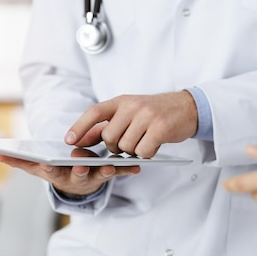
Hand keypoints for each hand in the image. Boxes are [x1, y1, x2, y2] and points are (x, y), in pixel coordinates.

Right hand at [0, 147, 139, 195]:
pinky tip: (137, 168)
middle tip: (81, 164)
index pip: (50, 171)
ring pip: (99, 175)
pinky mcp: (107, 175)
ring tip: (111, 167)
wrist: (77, 187)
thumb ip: (17, 161)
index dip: (48, 168)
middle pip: (76, 174)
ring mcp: (92, 178)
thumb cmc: (55, 170)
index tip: (45, 163)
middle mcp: (74, 178)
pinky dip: (127, 170)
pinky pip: (119, 172)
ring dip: (105, 172)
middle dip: (79, 170)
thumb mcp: (36, 168)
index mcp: (56, 173)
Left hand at [65, 91, 197, 157]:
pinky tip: (153, 145)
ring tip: (144, 142)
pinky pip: (143, 151)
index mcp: (122, 101)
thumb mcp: (129, 114)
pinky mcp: (161, 127)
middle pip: (109, 137)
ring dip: (133, 151)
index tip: (69, 141)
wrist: (187, 107)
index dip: (79, 127)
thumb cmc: (155, 114)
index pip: (94, 112)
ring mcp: (147, 115)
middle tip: (128, 143)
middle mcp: (132, 105)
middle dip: (115, 147)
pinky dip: (146, 154)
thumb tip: (80, 139)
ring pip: (125, 146)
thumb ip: (105, 125)